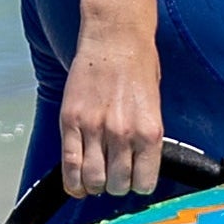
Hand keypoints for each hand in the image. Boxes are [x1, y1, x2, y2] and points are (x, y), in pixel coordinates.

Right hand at [56, 29, 163, 200]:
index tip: (134, 180)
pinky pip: (69, 164)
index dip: (138, 185)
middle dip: (116, 185)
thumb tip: (136, 168)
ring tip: (95, 175)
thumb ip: (145, 139)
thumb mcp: (154, 107)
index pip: (144, 183)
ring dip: (94, 184)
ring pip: (92, 180)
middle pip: (117, 185)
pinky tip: (77, 180)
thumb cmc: (138, 67)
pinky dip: (73, 180)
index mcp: (149, 132)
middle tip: (114, 176)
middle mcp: (123, 134)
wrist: (115, 37)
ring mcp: (94, 128)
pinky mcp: (71, 121)